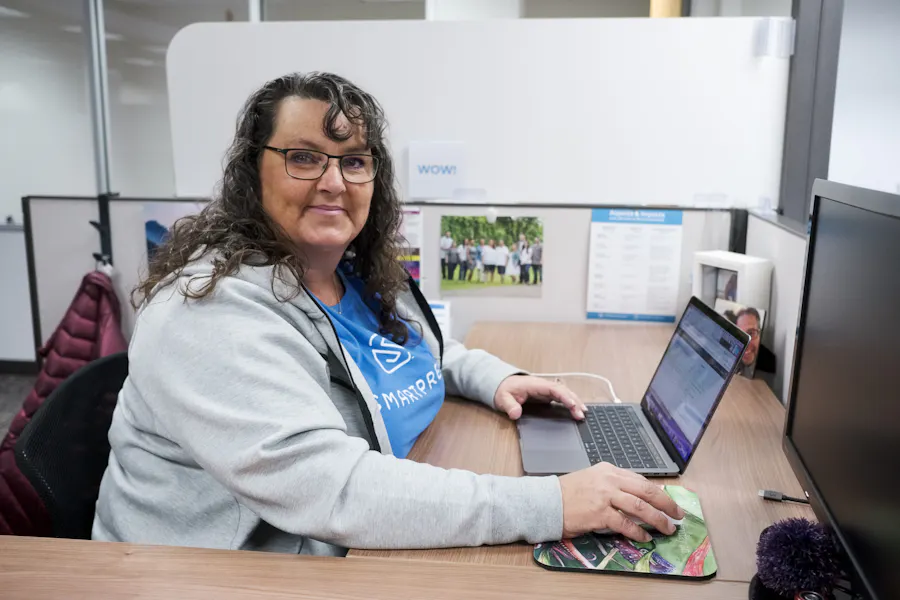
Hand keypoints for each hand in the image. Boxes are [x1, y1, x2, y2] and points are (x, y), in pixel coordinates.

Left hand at [493, 375, 585, 420]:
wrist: (501, 384)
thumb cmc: (504, 390)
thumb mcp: (503, 398)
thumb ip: (509, 406)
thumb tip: (516, 414)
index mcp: (535, 385)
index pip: (554, 389)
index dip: (564, 396)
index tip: (572, 405)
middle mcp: (543, 385)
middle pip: (563, 390)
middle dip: (574, 401)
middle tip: (581, 414)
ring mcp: (546, 389)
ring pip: (564, 393)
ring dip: (575, 401)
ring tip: (583, 413)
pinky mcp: (546, 394)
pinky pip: (561, 396)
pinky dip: (570, 402)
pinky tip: (576, 409)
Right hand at [558, 462, 684, 541]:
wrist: (547, 501)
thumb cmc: (568, 492)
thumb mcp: (593, 479)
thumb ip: (613, 484)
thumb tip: (637, 498)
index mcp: (609, 469)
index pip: (641, 480)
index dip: (658, 492)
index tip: (668, 502)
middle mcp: (609, 480)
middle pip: (646, 490)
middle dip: (666, 503)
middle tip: (678, 514)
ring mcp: (605, 496)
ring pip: (640, 506)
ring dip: (658, 519)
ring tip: (667, 528)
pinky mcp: (599, 513)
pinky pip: (625, 523)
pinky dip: (638, 532)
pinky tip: (645, 537)